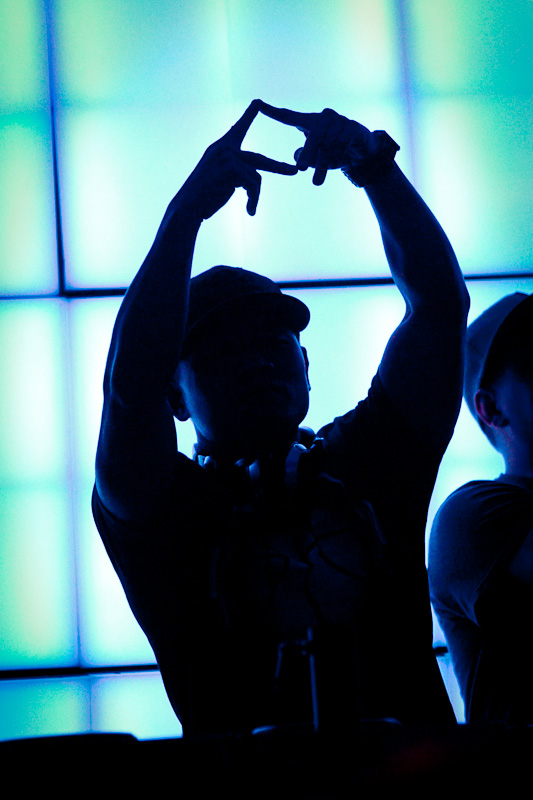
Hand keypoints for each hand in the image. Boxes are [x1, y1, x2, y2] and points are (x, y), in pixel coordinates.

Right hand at [178, 100, 297, 218]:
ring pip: (256, 177)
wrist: (189, 207)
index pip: (238, 130)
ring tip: (250, 209)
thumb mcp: (223, 182)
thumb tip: (254, 178)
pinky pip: (253, 183)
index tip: (257, 102)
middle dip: (278, 168)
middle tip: (294, 171)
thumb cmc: (204, 198)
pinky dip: (253, 199)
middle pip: (259, 159)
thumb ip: (238, 174)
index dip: (248, 116)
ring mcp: (227, 156)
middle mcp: (224, 148)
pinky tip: (247, 209)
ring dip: (255, 196)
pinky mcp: (231, 166)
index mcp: (221, 149)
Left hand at [258, 102, 371, 185]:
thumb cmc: (333, 151)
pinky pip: (344, 146)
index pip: (289, 117)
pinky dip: (340, 158)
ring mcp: (340, 121)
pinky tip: (341, 163)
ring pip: (329, 146)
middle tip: (301, 168)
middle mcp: (324, 117)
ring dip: (324, 165)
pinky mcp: (354, 128)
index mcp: (310, 122)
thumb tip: (297, 158)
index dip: (274, 112)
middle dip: (308, 154)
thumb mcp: (316, 156)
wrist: (363, 149)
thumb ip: (304, 156)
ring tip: (316, 183)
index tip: (258, 104)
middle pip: (313, 137)